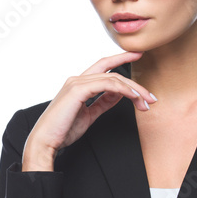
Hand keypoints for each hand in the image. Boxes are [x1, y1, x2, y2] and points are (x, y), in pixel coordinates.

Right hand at [22, 52, 156, 169]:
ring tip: (145, 102)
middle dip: (135, 83)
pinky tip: (133, 97)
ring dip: (133, 90)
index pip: (104, 66)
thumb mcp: (89, 115)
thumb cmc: (63, 130)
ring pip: (113, 78)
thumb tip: (118, 95)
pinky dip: (123, 90)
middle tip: (150, 97)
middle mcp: (77, 80)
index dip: (121, 59)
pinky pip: (107, 85)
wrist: (46, 141)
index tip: (138, 56)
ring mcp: (77, 83)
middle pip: (112, 72)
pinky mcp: (77, 90)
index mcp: (78, 84)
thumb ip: (103, 103)